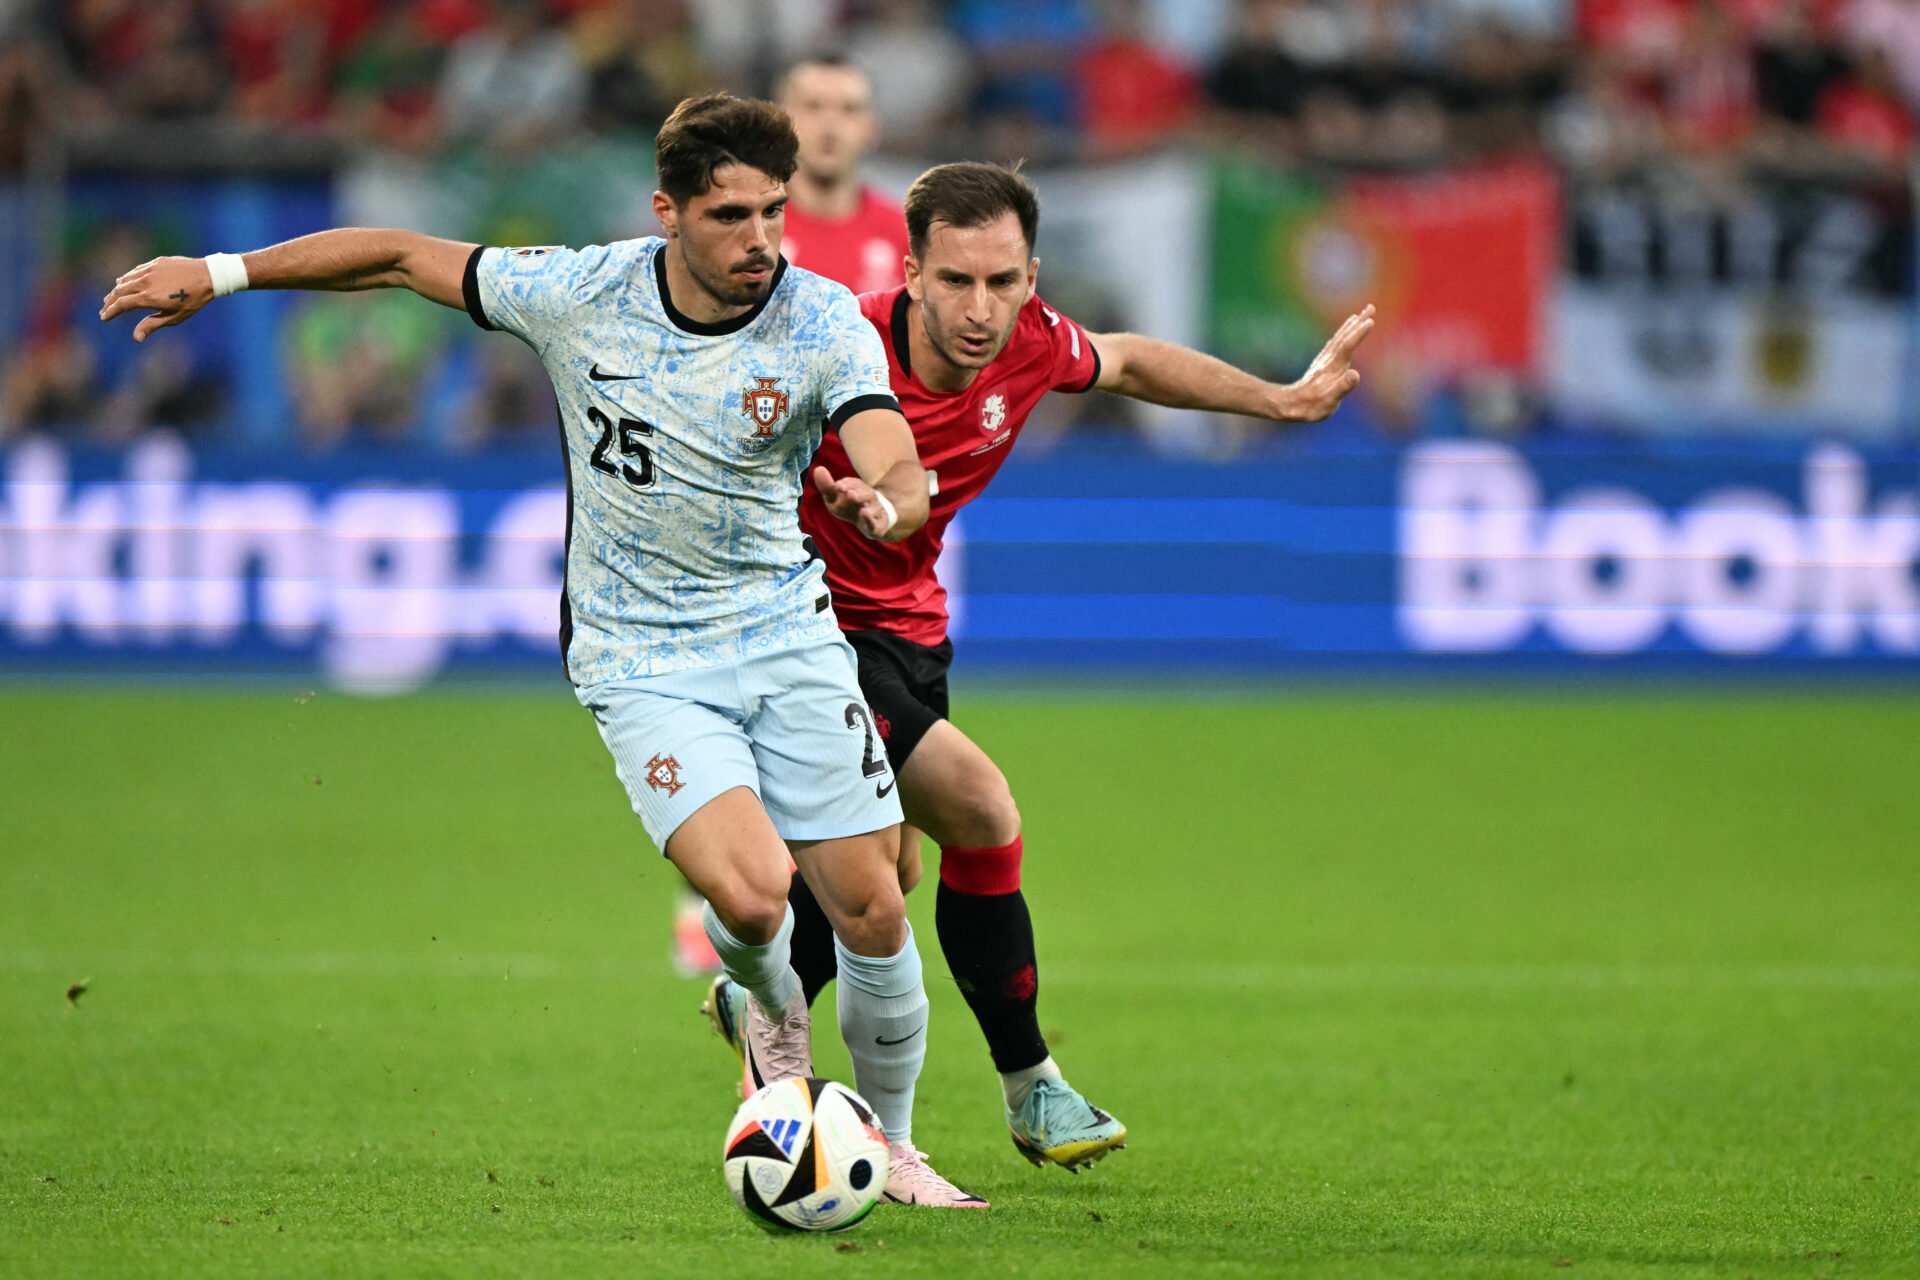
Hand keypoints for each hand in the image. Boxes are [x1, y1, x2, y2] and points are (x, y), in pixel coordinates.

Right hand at [98, 256, 215, 342]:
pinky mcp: (155, 262)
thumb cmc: (194, 300)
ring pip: (126, 280)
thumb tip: (136, 338)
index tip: (104, 318)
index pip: (122, 304)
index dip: (111, 312)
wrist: (208, 275)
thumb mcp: (175, 317)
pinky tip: (123, 282)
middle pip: (119, 291)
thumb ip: (153, 325)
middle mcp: (146, 282)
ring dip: (116, 290)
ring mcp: (150, 270)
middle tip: (104, 310)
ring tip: (111, 298)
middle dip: (109, 302)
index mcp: (149, 297)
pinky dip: (126, 278)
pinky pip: (135, 271)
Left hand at [813, 466, 896, 540]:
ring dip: (868, 509)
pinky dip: (871, 521)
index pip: (855, 484)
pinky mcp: (878, 526)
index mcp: (859, 489)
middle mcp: (869, 498)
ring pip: (874, 508)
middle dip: (859, 494)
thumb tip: (818, 469)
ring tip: (862, 510)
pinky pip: (876, 524)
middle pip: (867, 494)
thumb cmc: (849, 507)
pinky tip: (866, 520)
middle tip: (850, 495)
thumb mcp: (835, 497)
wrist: (871, 522)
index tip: (838, 487)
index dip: (847, 484)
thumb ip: (827, 486)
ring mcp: (875, 512)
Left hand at [1285, 304, 1374, 421]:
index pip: (1348, 346)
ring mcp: (1325, 361)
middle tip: (1371, 308)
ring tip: (1360, 315)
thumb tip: (1355, 374)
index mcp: (1334, 368)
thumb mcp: (1329, 401)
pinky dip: (1342, 335)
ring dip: (1351, 326)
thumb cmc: (1313, 406)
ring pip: (1340, 338)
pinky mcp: (1322, 364)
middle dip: (1359, 323)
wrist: (1292, 405)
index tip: (1370, 320)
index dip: (1358, 334)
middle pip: (1345, 337)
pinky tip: (1344, 332)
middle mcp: (1329, 360)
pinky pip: (1334, 344)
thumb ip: (1342, 387)